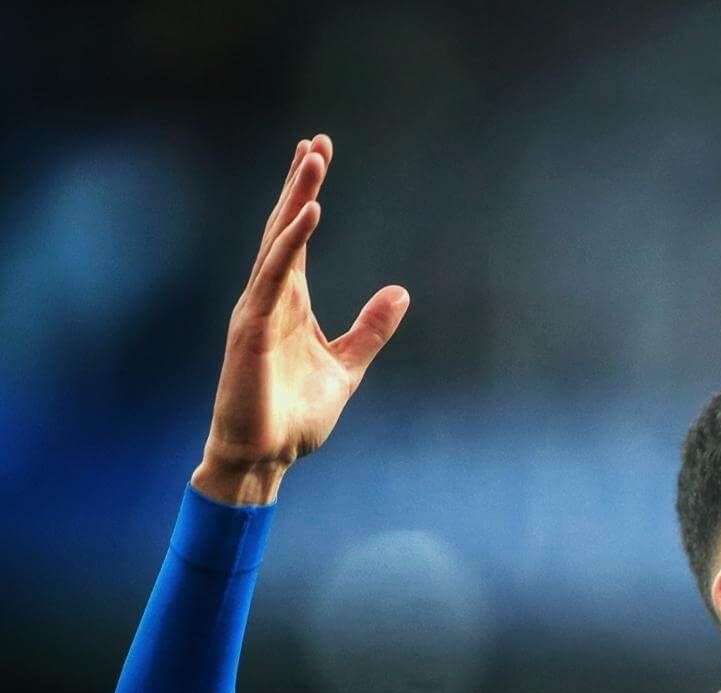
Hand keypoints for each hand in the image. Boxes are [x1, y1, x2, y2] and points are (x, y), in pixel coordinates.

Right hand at [192, 134, 408, 505]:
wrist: (268, 455)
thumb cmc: (296, 414)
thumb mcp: (348, 366)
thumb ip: (370, 329)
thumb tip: (400, 292)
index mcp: (289, 302)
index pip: (297, 236)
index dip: (307, 195)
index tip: (318, 153)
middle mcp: (270, 297)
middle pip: (285, 228)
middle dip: (300, 183)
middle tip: (316, 140)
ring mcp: (257, 309)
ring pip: (277, 242)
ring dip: (295, 199)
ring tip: (312, 159)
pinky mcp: (251, 328)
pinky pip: (273, 276)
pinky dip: (290, 243)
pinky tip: (309, 213)